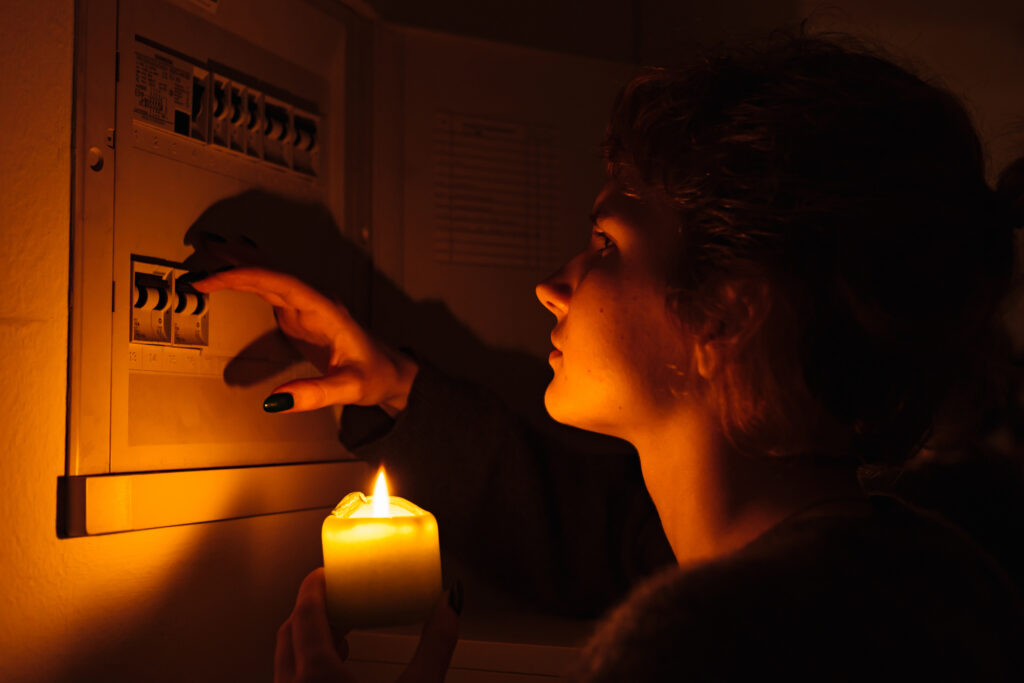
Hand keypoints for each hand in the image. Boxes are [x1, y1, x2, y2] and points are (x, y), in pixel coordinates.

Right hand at [193, 268, 417, 415]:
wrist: (392, 373)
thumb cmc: (377, 376)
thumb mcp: (350, 388)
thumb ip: (314, 394)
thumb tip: (275, 401)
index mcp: (326, 310)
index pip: (280, 283)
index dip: (245, 276)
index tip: (213, 278)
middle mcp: (315, 302)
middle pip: (271, 270)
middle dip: (235, 259)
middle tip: (199, 248)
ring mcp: (307, 307)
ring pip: (269, 277)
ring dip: (239, 264)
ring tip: (206, 251)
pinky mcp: (301, 317)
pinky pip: (270, 291)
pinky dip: (247, 282)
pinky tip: (232, 275)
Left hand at [275, 568, 459, 682]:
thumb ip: (436, 643)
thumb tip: (451, 604)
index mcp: (317, 675)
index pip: (305, 613)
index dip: (313, 586)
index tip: (325, 572)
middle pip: (290, 632)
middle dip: (311, 609)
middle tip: (338, 598)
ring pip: (286, 661)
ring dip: (308, 639)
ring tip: (340, 632)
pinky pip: (290, 682)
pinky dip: (307, 666)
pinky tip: (335, 674)